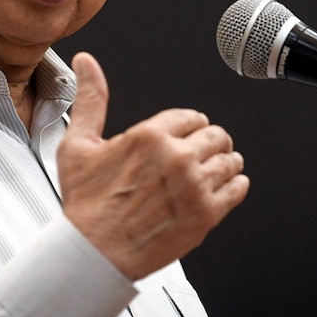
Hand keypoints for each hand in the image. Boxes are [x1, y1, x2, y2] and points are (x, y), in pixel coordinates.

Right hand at [58, 52, 249, 279]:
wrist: (93, 254)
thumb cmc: (86, 204)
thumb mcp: (79, 144)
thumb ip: (90, 98)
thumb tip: (86, 62)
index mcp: (150, 135)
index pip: (191, 116)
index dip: (190, 126)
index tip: (186, 135)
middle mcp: (177, 157)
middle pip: (215, 134)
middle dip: (209, 142)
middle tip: (200, 154)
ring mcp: (195, 186)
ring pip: (230, 159)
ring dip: (225, 162)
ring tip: (214, 170)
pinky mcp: (207, 214)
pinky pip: (238, 188)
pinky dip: (235, 185)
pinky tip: (222, 188)